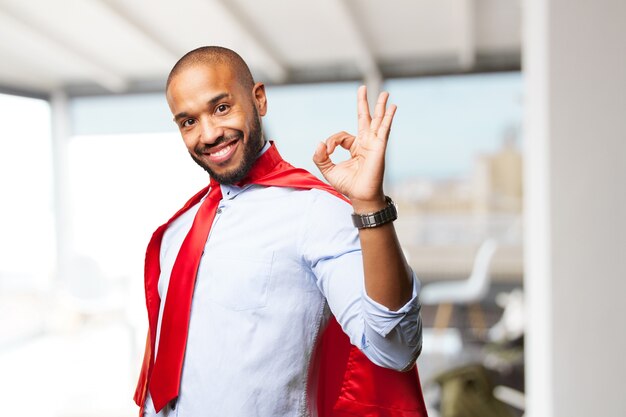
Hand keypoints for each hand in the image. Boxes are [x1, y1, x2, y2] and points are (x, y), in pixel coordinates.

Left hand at [313, 85, 395, 211]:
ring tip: (384, 93)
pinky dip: (388, 118)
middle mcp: (366, 143)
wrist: (360, 196)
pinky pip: (384, 130)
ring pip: (377, 121)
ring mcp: (374, 144)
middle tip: (362, 88)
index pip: (341, 136)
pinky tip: (393, 107)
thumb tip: (319, 143)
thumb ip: (320, 157)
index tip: (327, 151)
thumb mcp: (328, 170)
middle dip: (363, 103)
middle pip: (364, 119)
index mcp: (355, 147)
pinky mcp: (379, 147)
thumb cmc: (348, 185)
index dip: (331, 141)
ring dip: (380, 107)